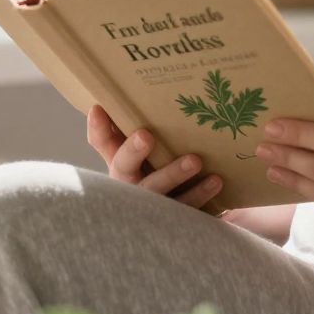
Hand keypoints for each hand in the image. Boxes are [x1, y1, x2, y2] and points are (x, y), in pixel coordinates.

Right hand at [85, 104, 223, 211]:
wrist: (185, 220)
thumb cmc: (167, 173)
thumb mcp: (153, 152)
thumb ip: (146, 129)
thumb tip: (141, 92)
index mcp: (122, 163)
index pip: (102, 143)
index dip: (97, 128)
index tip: (98, 108)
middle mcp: (131, 184)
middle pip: (123, 168)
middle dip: (132, 151)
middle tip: (145, 135)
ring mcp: (152, 205)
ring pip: (157, 191)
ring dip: (174, 174)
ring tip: (195, 160)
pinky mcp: (175, 219)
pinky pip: (186, 208)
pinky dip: (201, 194)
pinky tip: (216, 180)